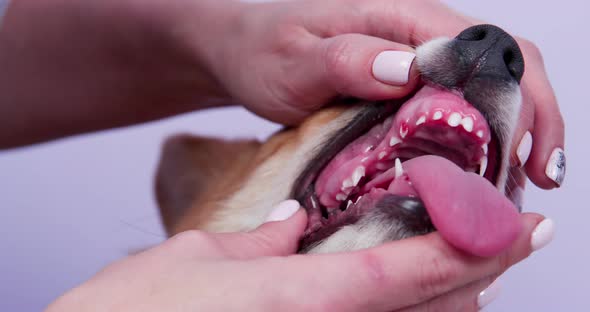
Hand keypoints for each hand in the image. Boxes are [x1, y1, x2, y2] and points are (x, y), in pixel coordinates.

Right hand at [47, 201, 552, 311]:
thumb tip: (295, 223)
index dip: (476, 247)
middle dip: (473, 276)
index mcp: (303, 301)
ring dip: (444, 299)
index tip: (524, 229)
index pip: (413, 271)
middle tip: (491, 237)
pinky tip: (391, 293)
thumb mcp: (196, 257)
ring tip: (456, 266)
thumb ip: (257, 242)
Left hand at [180, 0, 564, 188]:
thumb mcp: (293, 57)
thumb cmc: (262, 47)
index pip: (484, 49)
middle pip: (504, 64)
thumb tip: (407, 68)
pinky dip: (481, 136)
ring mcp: (414, 59)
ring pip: (487, 86)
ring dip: (514, 131)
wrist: (242, 49)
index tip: (519, 155)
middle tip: (537, 178)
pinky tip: (483, 168)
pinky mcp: (404, 84)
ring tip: (521, 182)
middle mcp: (418, 33)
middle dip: (532, 119)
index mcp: (400, 16)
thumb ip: (345, 58)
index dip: (515, 100)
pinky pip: (457, 104)